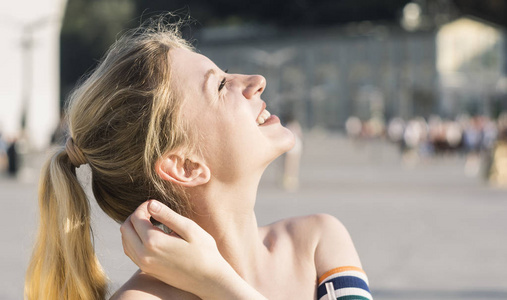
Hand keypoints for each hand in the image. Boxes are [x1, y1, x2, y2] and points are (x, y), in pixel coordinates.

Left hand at [121, 200, 267, 299]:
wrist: (208, 280)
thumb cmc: (204, 252)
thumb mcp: (190, 229)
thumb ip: (168, 216)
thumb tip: (150, 203)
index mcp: (154, 242)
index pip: (136, 217)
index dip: (144, 206)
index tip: (155, 203)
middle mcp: (144, 255)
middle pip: (125, 228)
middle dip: (135, 215)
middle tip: (152, 211)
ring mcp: (144, 265)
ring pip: (125, 240)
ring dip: (133, 228)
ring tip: (151, 222)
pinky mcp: (147, 270)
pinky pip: (130, 252)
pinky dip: (134, 240)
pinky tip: (149, 236)